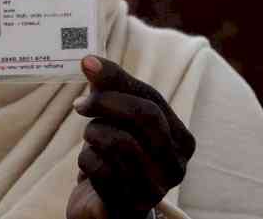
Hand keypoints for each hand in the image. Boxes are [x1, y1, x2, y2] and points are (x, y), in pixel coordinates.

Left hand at [67, 56, 194, 218]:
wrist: (105, 205)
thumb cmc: (115, 153)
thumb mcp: (117, 117)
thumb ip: (110, 86)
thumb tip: (89, 59)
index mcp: (181, 139)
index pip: (151, 98)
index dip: (116, 79)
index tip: (87, 66)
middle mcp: (175, 166)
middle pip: (143, 115)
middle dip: (105, 103)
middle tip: (81, 105)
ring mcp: (154, 189)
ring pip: (118, 141)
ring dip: (92, 135)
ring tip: (91, 140)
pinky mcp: (129, 207)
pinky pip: (100, 169)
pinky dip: (86, 161)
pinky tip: (89, 167)